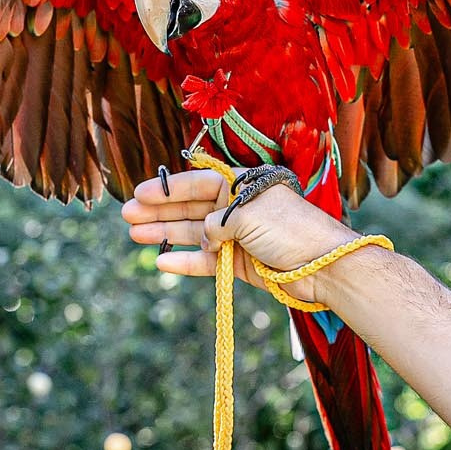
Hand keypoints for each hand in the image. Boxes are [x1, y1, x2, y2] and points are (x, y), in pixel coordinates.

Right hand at [121, 169, 356, 305]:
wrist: (323, 266)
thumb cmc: (290, 230)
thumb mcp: (248, 215)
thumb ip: (217, 221)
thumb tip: (204, 235)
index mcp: (244, 187)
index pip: (199, 183)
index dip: (170, 189)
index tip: (141, 193)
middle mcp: (239, 209)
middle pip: (192, 208)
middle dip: (160, 211)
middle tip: (127, 216)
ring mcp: (239, 237)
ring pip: (195, 234)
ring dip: (166, 233)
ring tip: (135, 235)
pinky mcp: (241, 264)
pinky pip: (207, 262)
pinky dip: (186, 262)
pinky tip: (162, 260)